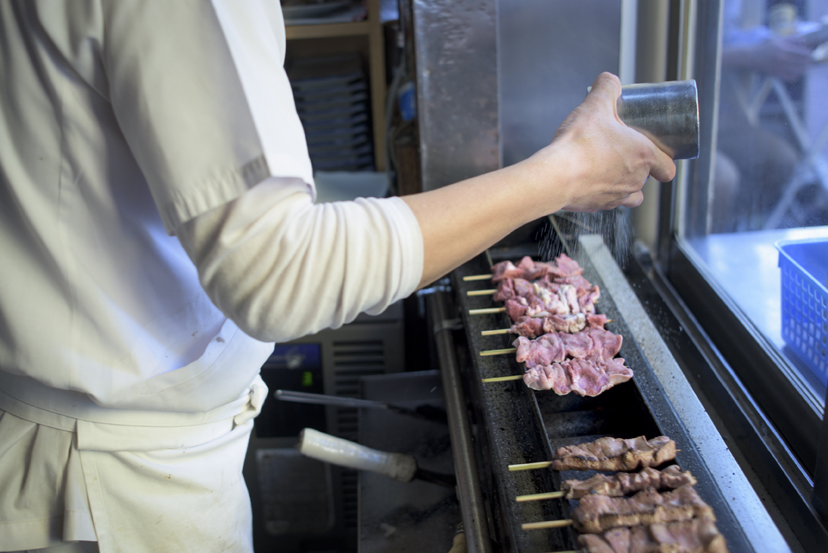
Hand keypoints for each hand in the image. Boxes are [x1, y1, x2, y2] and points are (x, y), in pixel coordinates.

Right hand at [527, 73, 675, 212]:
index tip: (660, 156)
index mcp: (643, 156)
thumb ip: (607, 87)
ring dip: (625, 184)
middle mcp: (634, 180)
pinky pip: (607, 202)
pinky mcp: (597, 206)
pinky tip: (590, 181)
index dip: (666, 162)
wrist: (555, 176)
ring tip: (610, 171)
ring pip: (630, 195)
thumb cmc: (579, 145)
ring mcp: (616, 196)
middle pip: (646, 179)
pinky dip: (602, 193)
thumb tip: (609, 80)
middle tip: (622, 153)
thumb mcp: (596, 105)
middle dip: (638, 167)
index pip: (669, 168)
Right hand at [728, 36, 811, 80]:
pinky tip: (794, 72)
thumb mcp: (780, 40)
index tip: (810, 52)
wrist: (752, 57)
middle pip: (803, 62)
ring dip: (803, 68)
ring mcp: (780, 67)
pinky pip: (791, 77)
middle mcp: (783, 59)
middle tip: (807, 59)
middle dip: (807, 61)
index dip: (809, 53)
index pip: (804, 53)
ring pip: (799, 71)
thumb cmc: (767, 47)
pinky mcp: (777, 74)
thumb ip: (794, 39)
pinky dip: (795, 75)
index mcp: (785, 49)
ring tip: (802, 66)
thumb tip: (806, 41)